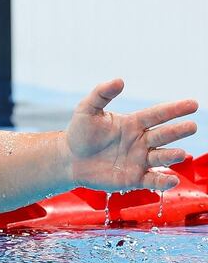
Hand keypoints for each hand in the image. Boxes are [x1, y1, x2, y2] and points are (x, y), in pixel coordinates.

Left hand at [64, 79, 197, 191]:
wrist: (69, 159)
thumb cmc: (80, 133)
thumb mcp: (87, 110)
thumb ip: (101, 94)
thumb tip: (119, 80)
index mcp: (133, 123)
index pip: (158, 114)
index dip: (175, 109)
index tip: (192, 104)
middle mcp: (141, 141)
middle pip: (164, 135)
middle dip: (178, 131)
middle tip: (191, 127)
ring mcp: (139, 160)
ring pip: (161, 157)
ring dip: (172, 156)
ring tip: (181, 154)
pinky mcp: (133, 178)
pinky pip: (152, 180)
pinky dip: (163, 182)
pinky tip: (171, 180)